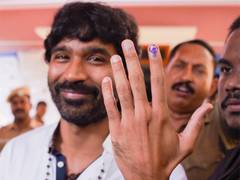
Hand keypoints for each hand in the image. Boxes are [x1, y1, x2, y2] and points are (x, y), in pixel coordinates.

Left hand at [101, 39, 212, 179]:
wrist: (146, 179)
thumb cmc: (165, 160)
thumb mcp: (187, 143)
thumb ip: (197, 124)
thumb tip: (207, 107)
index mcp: (161, 115)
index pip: (159, 82)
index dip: (155, 63)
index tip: (152, 48)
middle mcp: (145, 114)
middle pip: (137, 80)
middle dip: (132, 60)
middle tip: (127, 43)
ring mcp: (129, 121)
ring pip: (122, 91)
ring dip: (117, 72)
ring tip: (114, 57)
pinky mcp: (116, 130)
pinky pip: (110, 107)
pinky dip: (107, 92)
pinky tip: (105, 80)